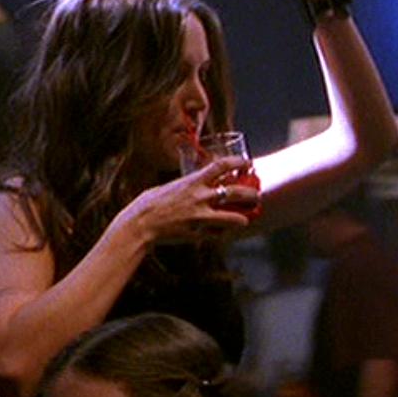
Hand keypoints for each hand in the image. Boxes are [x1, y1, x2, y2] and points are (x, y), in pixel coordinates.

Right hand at [123, 157, 251, 243]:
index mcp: (192, 181)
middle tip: (256, 195)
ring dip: (243, 217)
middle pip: (235, 191)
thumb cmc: (149, 204)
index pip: (222, 166)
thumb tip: (193, 182)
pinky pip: (216, 233)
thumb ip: (186, 185)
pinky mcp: (198, 232)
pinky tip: (223, 234)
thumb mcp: (169, 187)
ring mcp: (201, 216)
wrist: (141, 225)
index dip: (238, 162)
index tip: (248, 163)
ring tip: (247, 219)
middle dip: (250, 193)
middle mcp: (200, 197)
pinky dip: (221, 233)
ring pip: (231, 216)